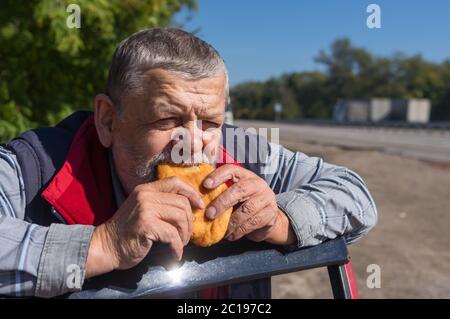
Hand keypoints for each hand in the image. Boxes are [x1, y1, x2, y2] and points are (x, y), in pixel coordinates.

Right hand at [85, 177, 203, 277]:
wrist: (106, 247)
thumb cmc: (128, 232)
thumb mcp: (143, 209)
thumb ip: (161, 203)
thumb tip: (191, 206)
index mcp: (146, 189)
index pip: (175, 182)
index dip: (191, 192)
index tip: (199, 205)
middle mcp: (145, 195)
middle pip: (182, 203)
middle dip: (189, 221)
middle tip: (186, 235)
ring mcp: (145, 209)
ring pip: (180, 218)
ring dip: (185, 235)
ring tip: (180, 244)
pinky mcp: (146, 225)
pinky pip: (172, 235)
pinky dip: (177, 247)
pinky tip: (175, 254)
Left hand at [203, 164, 295, 244]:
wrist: (268, 219)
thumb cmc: (244, 205)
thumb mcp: (234, 195)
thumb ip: (220, 193)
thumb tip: (195, 199)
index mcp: (245, 176)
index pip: (231, 170)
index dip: (218, 176)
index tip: (205, 185)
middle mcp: (257, 184)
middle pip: (239, 190)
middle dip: (222, 202)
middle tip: (209, 214)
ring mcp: (266, 198)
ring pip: (248, 209)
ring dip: (232, 221)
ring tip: (221, 230)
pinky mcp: (270, 214)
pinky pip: (254, 222)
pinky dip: (240, 230)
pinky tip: (231, 236)